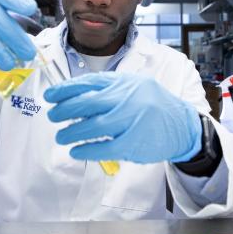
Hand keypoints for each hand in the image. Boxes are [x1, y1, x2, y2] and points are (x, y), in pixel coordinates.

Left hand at [44, 72, 201, 163]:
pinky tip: (75, 150)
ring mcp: (130, 121)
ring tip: (61, 136)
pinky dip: (86, 150)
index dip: (65, 90)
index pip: (87, 83)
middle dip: (64, 110)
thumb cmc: (152, 105)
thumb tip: (74, 95)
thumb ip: (107, 88)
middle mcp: (125, 99)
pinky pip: (104, 148)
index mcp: (123, 83)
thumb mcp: (133, 86)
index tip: (50, 96)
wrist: (182, 125)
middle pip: (86, 103)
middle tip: (53, 116)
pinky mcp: (133, 143)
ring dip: (71, 132)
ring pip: (92, 126)